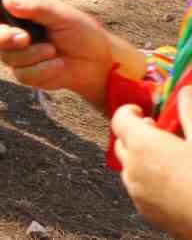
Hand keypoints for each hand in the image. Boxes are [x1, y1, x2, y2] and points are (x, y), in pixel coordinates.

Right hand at [0, 0, 115, 110]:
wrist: (98, 64)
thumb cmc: (82, 33)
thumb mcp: (62, 15)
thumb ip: (36, 7)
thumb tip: (7, 1)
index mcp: (19, 13)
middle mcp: (13, 33)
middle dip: (5, 37)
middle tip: (24, 38)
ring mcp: (18, 55)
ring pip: (6, 56)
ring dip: (31, 55)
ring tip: (53, 51)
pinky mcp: (26, 75)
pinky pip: (22, 74)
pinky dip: (42, 70)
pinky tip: (57, 65)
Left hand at [112, 90, 191, 237]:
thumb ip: (189, 114)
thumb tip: (185, 91)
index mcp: (142, 145)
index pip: (120, 119)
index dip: (130, 112)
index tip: (143, 111)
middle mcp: (132, 168)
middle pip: (123, 143)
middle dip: (136, 135)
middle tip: (159, 133)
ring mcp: (137, 193)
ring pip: (131, 167)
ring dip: (143, 159)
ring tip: (171, 159)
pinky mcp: (147, 212)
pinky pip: (140, 189)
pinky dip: (149, 180)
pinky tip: (174, 181)